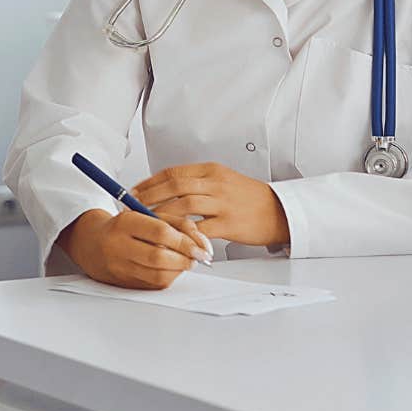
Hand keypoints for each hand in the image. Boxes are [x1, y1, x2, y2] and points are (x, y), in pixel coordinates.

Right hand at [61, 208, 210, 290]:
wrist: (90, 243)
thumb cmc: (122, 228)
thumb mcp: (145, 215)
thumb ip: (175, 223)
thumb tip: (201, 243)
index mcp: (124, 223)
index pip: (161, 232)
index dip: (186, 242)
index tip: (202, 247)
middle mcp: (118, 246)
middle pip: (160, 257)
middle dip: (186, 259)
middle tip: (197, 257)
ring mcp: (119, 267)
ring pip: (158, 275)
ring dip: (179, 270)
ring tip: (186, 262)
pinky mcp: (123, 283)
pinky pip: (154, 285)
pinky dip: (169, 278)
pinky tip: (171, 269)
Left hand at [133, 162, 289, 247]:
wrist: (280, 210)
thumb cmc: (249, 197)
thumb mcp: (222, 180)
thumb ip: (196, 182)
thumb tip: (165, 187)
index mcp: (211, 171)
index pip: (173, 173)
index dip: (149, 182)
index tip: (133, 191)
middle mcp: (215, 184)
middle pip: (174, 186)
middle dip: (148, 197)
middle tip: (131, 207)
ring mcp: (223, 203)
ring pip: (184, 205)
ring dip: (161, 214)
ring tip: (146, 223)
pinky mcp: (229, 223)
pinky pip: (201, 229)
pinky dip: (183, 234)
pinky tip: (171, 239)